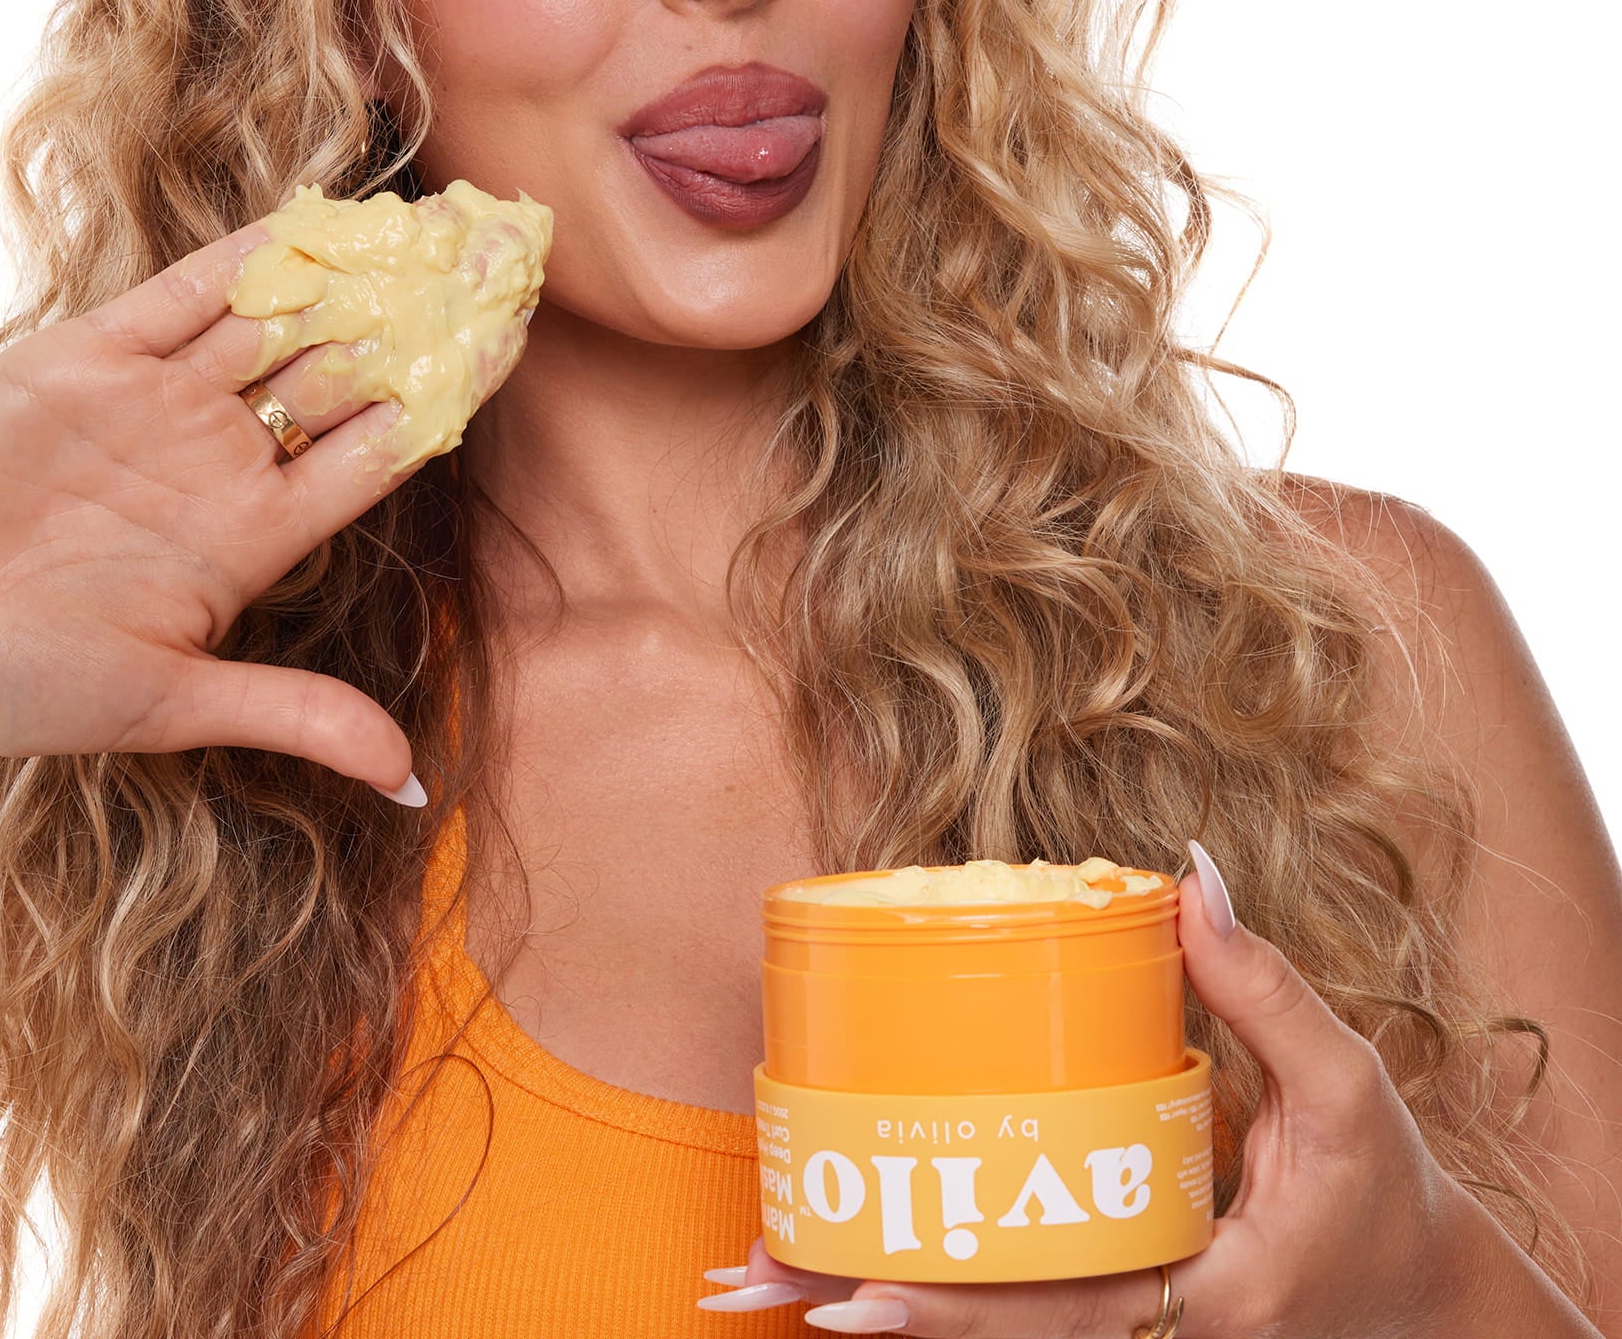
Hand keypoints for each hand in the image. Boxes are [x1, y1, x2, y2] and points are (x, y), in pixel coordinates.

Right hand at [0, 214, 527, 794]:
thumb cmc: (21, 684)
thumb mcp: (167, 704)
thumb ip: (293, 715)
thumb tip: (411, 779)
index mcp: (258, 532)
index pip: (382, 444)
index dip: (449, 388)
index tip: (516, 332)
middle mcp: (224, 456)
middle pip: (349, 366)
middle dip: (423, 310)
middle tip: (504, 245)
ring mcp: (162, 402)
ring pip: (281, 318)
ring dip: (357, 268)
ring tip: (438, 215)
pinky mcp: (91, 357)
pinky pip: (186, 294)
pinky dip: (249, 254)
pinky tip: (319, 215)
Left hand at [702, 843, 1485, 1333]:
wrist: (1420, 1290)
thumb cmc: (1382, 1192)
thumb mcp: (1345, 1087)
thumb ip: (1266, 989)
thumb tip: (1188, 878)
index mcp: (1201, 1293)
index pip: (1059, 1312)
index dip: (955, 1307)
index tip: (857, 1292)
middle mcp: (1147, 1326)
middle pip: (990, 1332)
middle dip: (869, 1305)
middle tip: (752, 1274)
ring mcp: (1123, 1319)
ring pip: (985, 1323)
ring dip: (873, 1296)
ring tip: (755, 1269)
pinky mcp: (1110, 1293)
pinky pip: (1009, 1295)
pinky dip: (929, 1281)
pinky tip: (845, 1249)